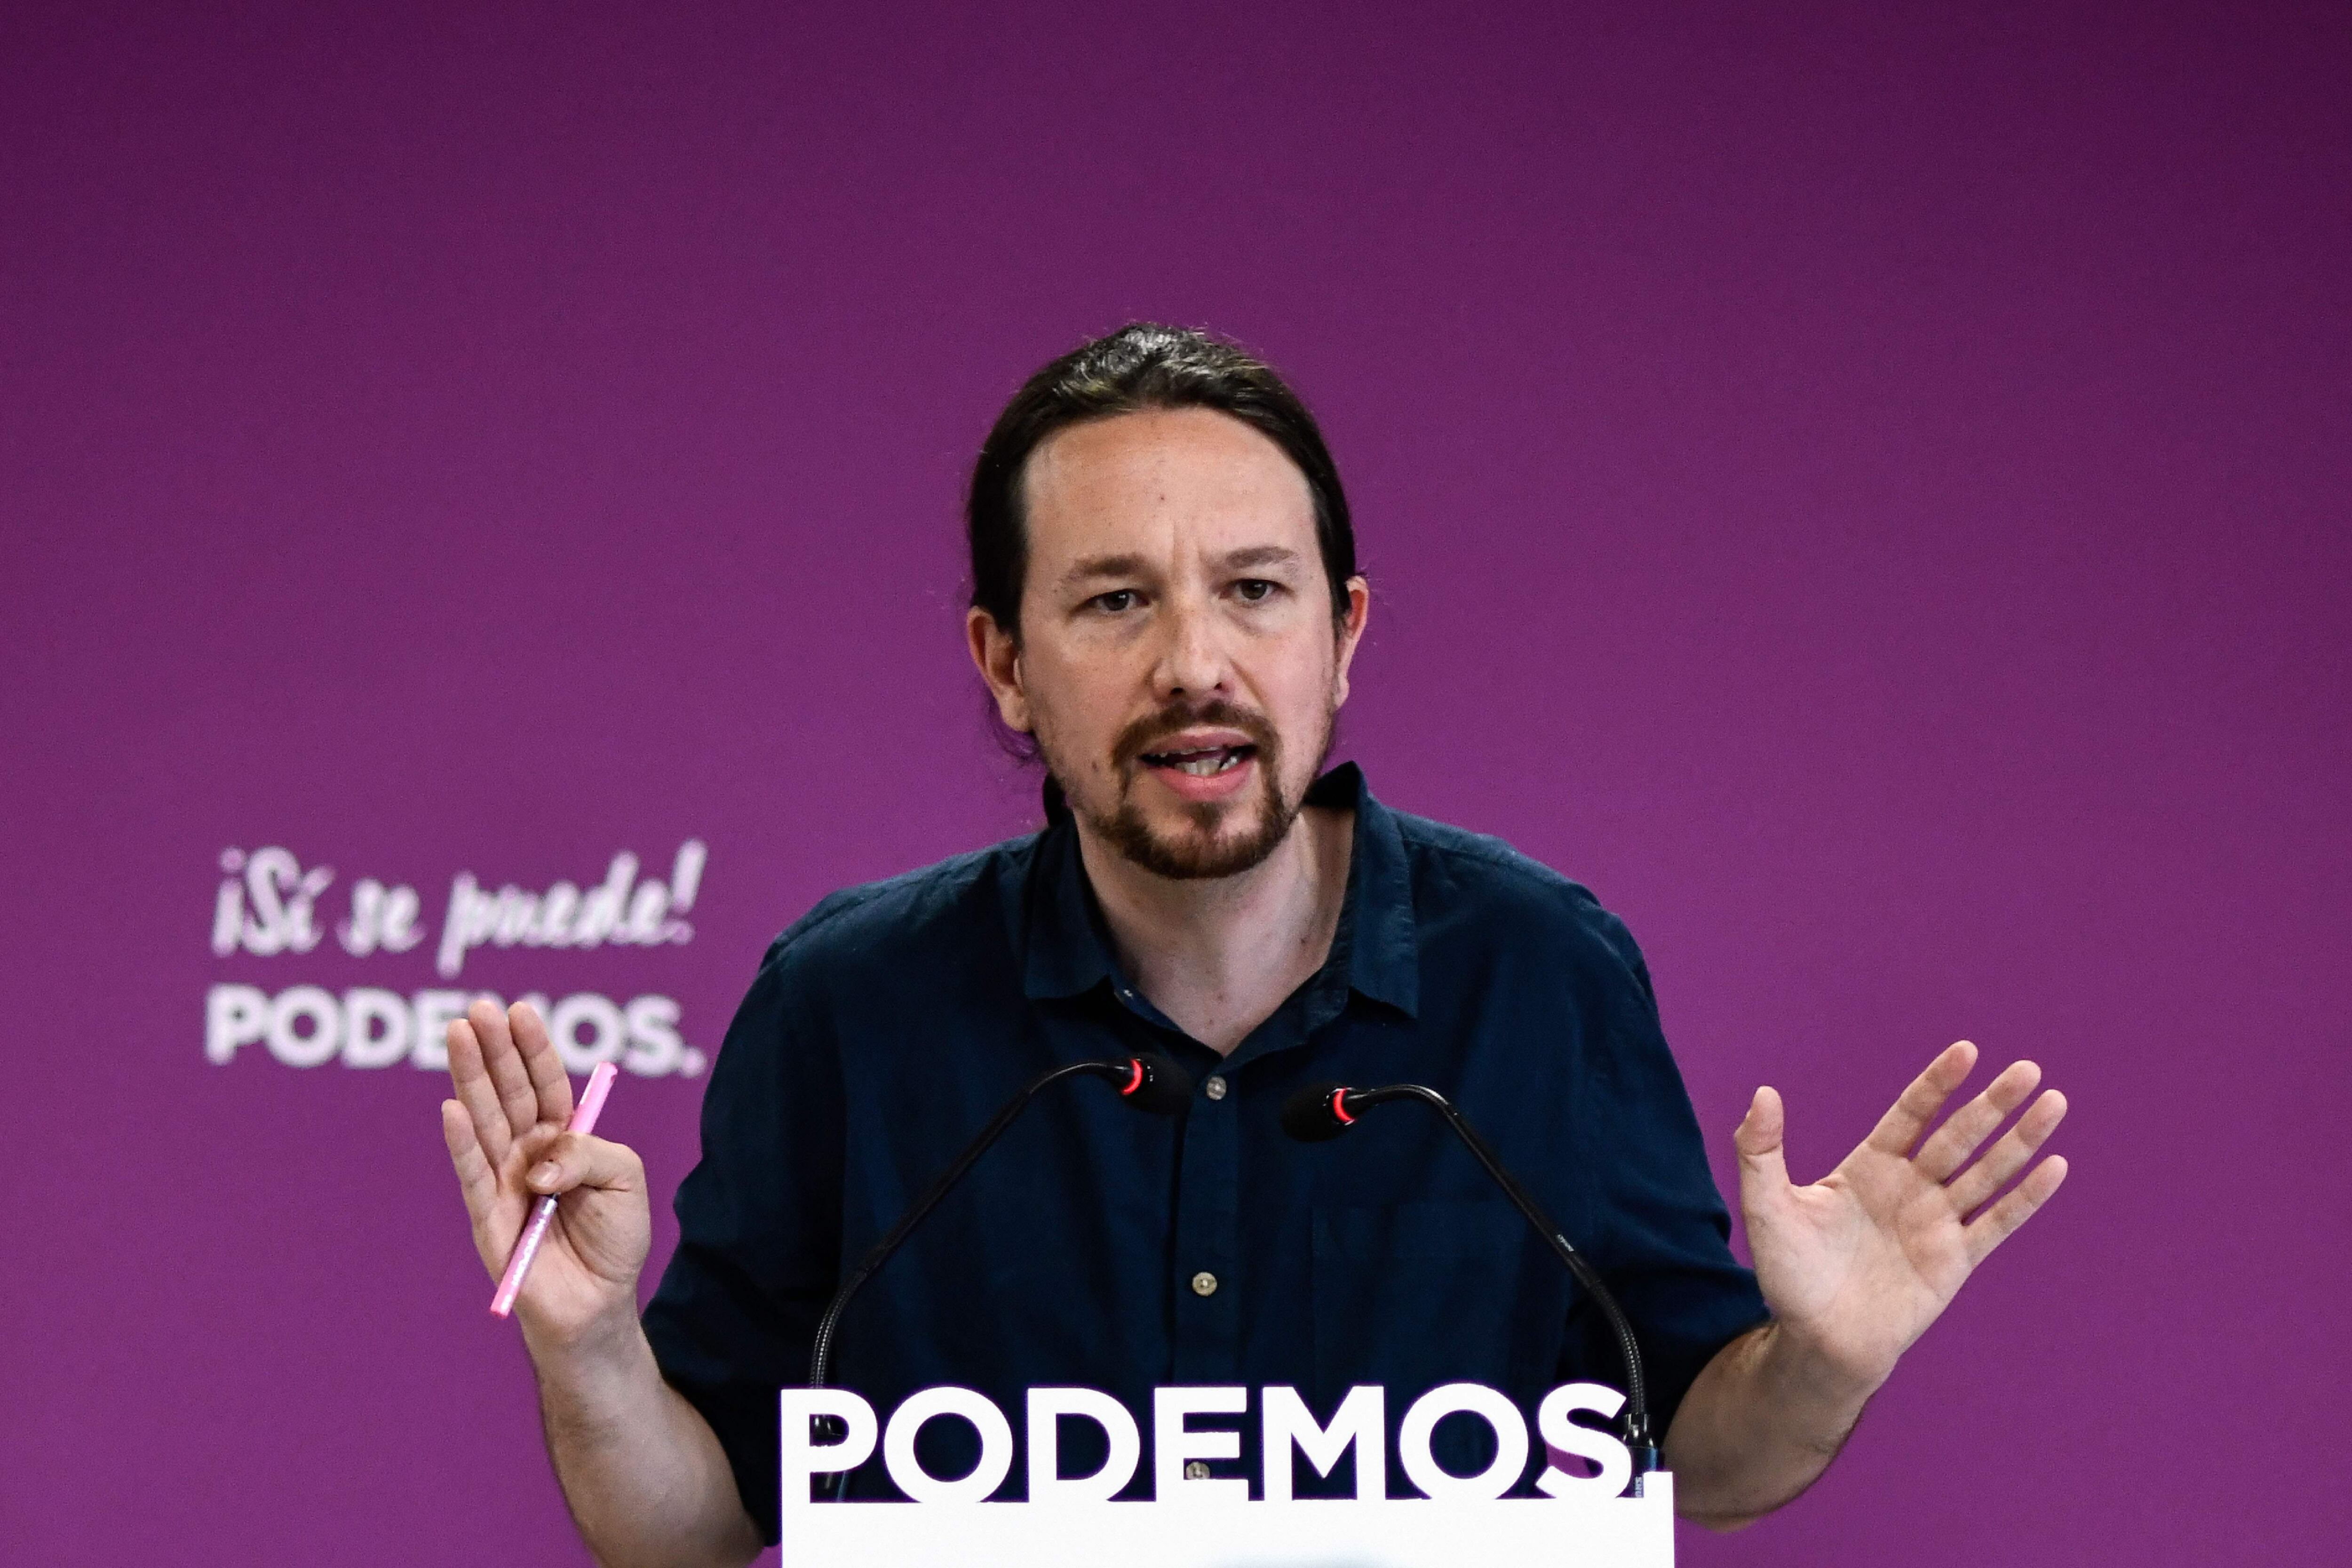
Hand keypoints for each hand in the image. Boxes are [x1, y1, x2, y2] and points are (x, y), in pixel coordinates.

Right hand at [441, 999, 650, 1342]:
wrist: (598, 1304)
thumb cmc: (616, 1240)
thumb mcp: (626, 1181)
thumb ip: (590, 1154)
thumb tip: (540, 1161)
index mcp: (563, 1138)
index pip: (545, 1083)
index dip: (532, 1047)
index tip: (518, 1009)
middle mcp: (528, 1152)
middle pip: (509, 1092)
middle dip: (493, 1050)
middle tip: (477, 1009)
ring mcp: (503, 1180)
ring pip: (484, 1120)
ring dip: (469, 1078)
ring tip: (457, 1036)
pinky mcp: (486, 1215)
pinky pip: (471, 1173)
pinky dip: (461, 1142)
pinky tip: (451, 1108)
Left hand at [1734, 1040, 2068, 1390]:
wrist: (1817, 1341)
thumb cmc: (1789, 1276)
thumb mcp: (1765, 1208)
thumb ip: (1760, 1150)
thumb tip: (1763, 1093)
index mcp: (1869, 1168)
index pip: (1911, 1115)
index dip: (1937, 1084)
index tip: (1966, 1051)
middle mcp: (1909, 1188)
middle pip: (1959, 1136)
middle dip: (1993, 1104)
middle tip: (2029, 1070)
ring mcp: (1936, 1223)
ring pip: (1987, 1172)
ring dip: (2022, 1139)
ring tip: (2055, 1102)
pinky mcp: (1955, 1260)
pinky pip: (1996, 1222)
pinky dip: (2026, 1197)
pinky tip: (2055, 1166)